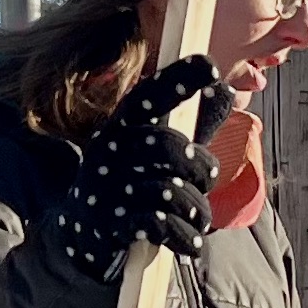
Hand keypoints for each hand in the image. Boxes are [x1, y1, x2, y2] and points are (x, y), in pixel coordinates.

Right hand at [47, 56, 220, 283]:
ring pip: (172, 189)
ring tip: (198, 218)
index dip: (177, 81)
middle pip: (168, 145)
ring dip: (197, 209)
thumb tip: (226, 91)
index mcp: (119, 128)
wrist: (80, 236)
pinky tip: (190, 242)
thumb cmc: (130, 185)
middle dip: (201, 167)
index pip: (147, 97)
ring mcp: (107, 187)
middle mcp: (108, 152)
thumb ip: (192, 126)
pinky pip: (162, 223)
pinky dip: (184, 235)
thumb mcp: (155, 153)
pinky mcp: (112, 223)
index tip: (209, 65)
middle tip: (205, 182)